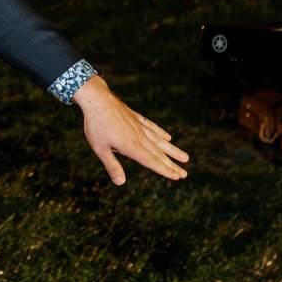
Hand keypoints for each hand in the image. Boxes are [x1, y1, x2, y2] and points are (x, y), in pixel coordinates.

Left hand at [74, 76, 188, 184]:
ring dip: (172, 150)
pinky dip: (161, 133)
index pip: (152, 162)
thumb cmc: (96, 125)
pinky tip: (168, 137)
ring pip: (160, 140)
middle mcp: (139, 137)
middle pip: (159, 154)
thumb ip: (112, 165)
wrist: (97, 99)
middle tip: (185, 174)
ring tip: (185, 157)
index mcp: (132, 147)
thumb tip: (120, 182)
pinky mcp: (135, 117)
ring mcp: (139, 126)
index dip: (165, 170)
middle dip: (172, 165)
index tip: (177, 177)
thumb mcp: (100, 148)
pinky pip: (152, 127)